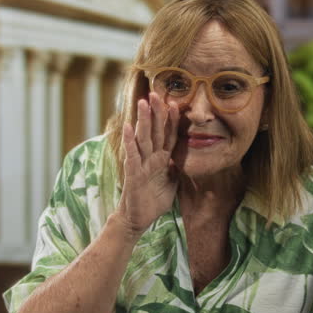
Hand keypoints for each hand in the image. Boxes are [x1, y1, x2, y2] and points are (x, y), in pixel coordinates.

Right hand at [115, 92, 179, 236]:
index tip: (175, 102)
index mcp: (161, 159)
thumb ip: (176, 169)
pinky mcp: (133, 174)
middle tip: (156, 92)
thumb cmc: (153, 201)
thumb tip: (183, 158)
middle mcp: (150, 158)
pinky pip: (132, 155)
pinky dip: (129, 141)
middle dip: (156, 112)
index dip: (171, 120)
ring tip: (143, 102)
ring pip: (142, 138)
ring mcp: (141, 164)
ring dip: (143, 120)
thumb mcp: (171, 183)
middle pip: (154, 131)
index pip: (168, 135)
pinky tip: (128, 127)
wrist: (138, 219)